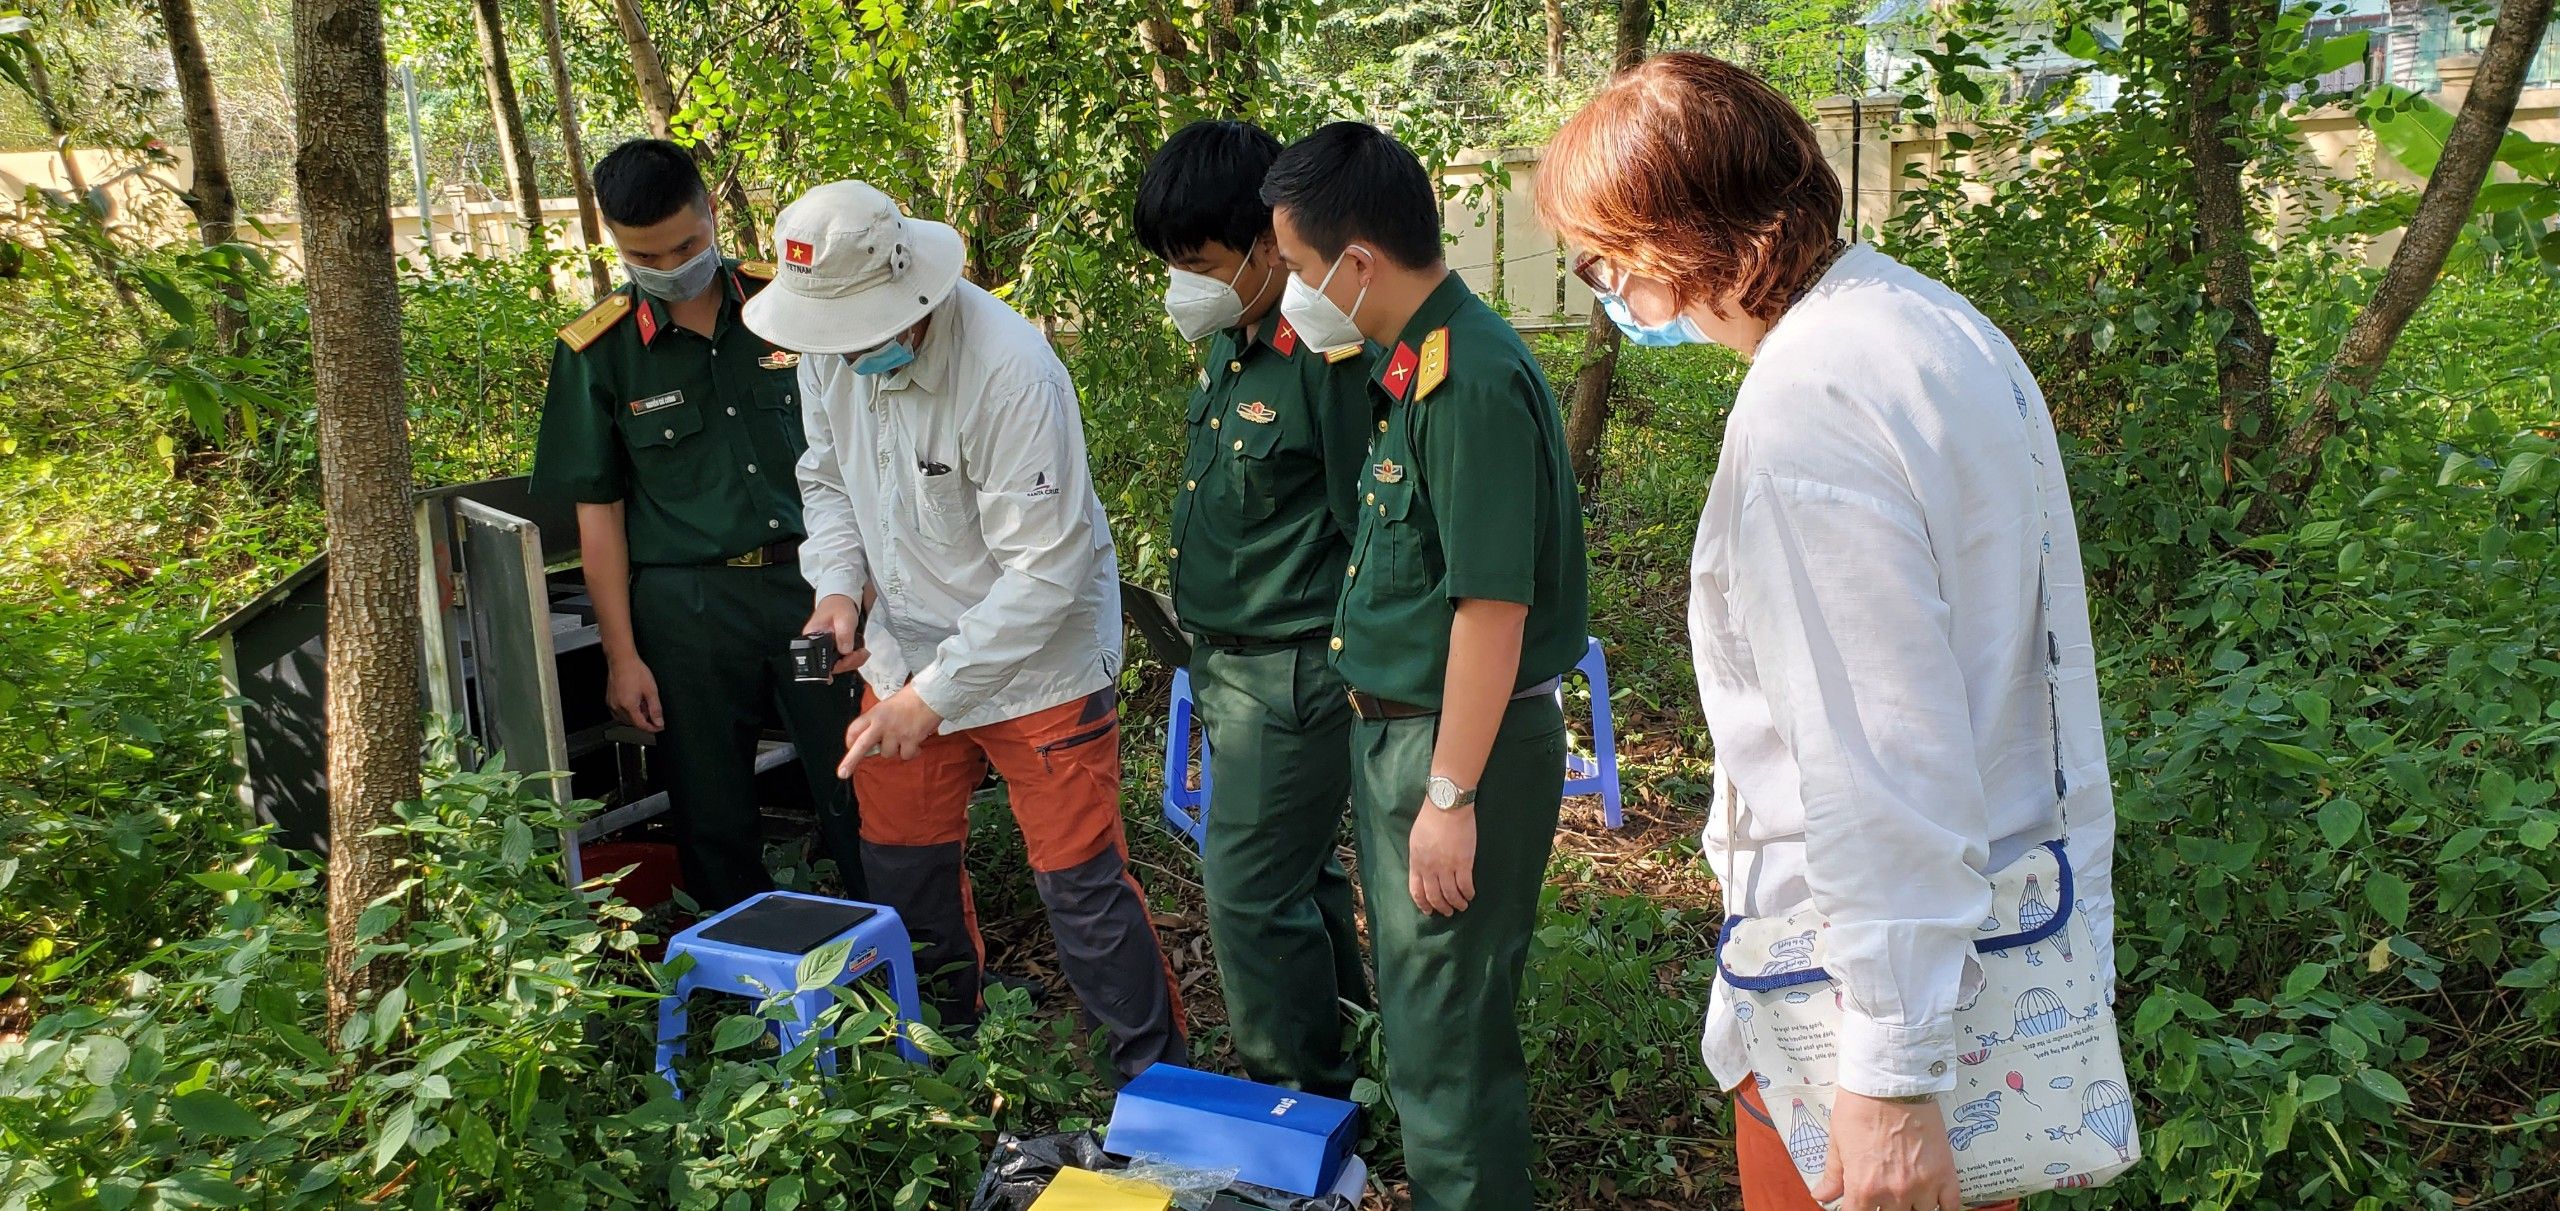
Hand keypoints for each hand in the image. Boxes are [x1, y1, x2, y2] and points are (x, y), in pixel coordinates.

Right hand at [605, 655, 663, 732]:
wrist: (622, 660)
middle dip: (645, 720)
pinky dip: (628, 712)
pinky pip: (618, 713)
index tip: (659, 727)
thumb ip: (656, 709)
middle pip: (633, 723)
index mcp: (628, 706)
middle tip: (651, 709)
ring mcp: (612, 704)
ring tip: (643, 703)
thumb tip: (659, 722)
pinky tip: (634, 702)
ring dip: (636, 716)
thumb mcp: (651, 690)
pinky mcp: (609, 701)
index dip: (652, 728)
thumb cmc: (635, 671)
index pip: (641, 725)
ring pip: (625, 719)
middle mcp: (618, 707)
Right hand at [803, 594, 870, 675]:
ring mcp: (826, 648)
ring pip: (839, 665)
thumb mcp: (844, 619)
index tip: (846, 662)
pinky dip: (854, 658)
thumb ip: (844, 635)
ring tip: (862, 652)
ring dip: (853, 661)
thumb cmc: (839, 605)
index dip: (833, 665)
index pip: (818, 660)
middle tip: (859, 654)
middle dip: (848, 663)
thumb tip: (845, 652)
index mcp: (812, 637)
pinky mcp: (835, 648)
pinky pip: (843, 660)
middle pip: (830, 665)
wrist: (842, 599)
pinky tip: (859, 651)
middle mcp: (817, 645)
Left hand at [838, 685, 942, 774]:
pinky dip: (911, 752)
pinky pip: (905, 755)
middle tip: (842, 773)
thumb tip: (876, 739)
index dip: (850, 740)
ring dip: (895, 749)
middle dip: (850, 761)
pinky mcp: (910, 740)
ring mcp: (896, 733)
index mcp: (875, 713)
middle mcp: (882, 724)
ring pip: (887, 753)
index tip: (850, 746)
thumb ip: (879, 720)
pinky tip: (916, 743)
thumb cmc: (912, 697)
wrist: (932, 695)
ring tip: (905, 736)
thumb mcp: (888, 704)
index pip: (855, 729)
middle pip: (861, 745)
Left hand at [1407, 801, 1476, 915]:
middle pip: (1434, 896)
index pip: (1417, 891)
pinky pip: (1465, 885)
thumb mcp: (1416, 841)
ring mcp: (1447, 867)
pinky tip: (1470, 895)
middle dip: (1441, 908)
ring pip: (1451, 895)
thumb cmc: (1430, 819)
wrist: (1447, 807)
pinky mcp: (1464, 863)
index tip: (1429, 911)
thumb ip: (1418, 859)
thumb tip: (1423, 871)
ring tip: (1461, 906)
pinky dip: (1468, 893)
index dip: (1423, 904)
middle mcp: (1430, 869)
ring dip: (1457, 904)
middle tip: (1447, 912)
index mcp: (1416, 863)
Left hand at [1810, 1090, 1963, 1210]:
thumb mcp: (1838, 1141)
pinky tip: (1932, 1201)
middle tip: (1883, 1193)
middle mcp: (1894, 1192)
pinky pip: (1950, 1207)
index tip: (1859, 1204)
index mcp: (1864, 1187)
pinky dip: (1942, 1208)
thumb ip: (1833, 1175)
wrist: (1892, 1082)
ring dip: (1911, 1206)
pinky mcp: (1945, 1173)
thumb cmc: (1861, 1107)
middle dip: (1884, 1208)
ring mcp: (1923, 1185)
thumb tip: (1822, 1196)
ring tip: (1906, 1193)